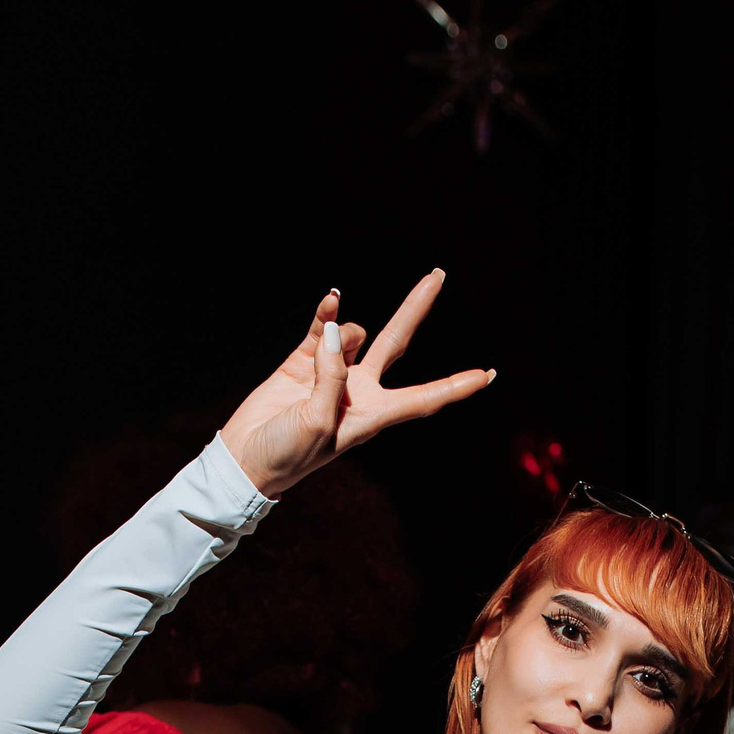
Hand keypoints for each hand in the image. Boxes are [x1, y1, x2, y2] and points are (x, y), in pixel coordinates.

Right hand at [220, 275, 493, 501]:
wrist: (245, 458)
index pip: (424, 398)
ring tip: (319, 356)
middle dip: (415, 309)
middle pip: (396, 342)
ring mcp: (331, 373)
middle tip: (438, 275)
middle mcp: (359, 391)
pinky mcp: (302, 360)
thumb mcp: (317, 423)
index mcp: (373, 416)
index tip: (488, 374)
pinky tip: (329, 303)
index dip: (456, 386)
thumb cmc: (288, 455)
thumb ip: (330, 376)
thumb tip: (337, 331)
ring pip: (353, 333)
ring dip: (343, 332)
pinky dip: (326, 314)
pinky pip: (322, 327)